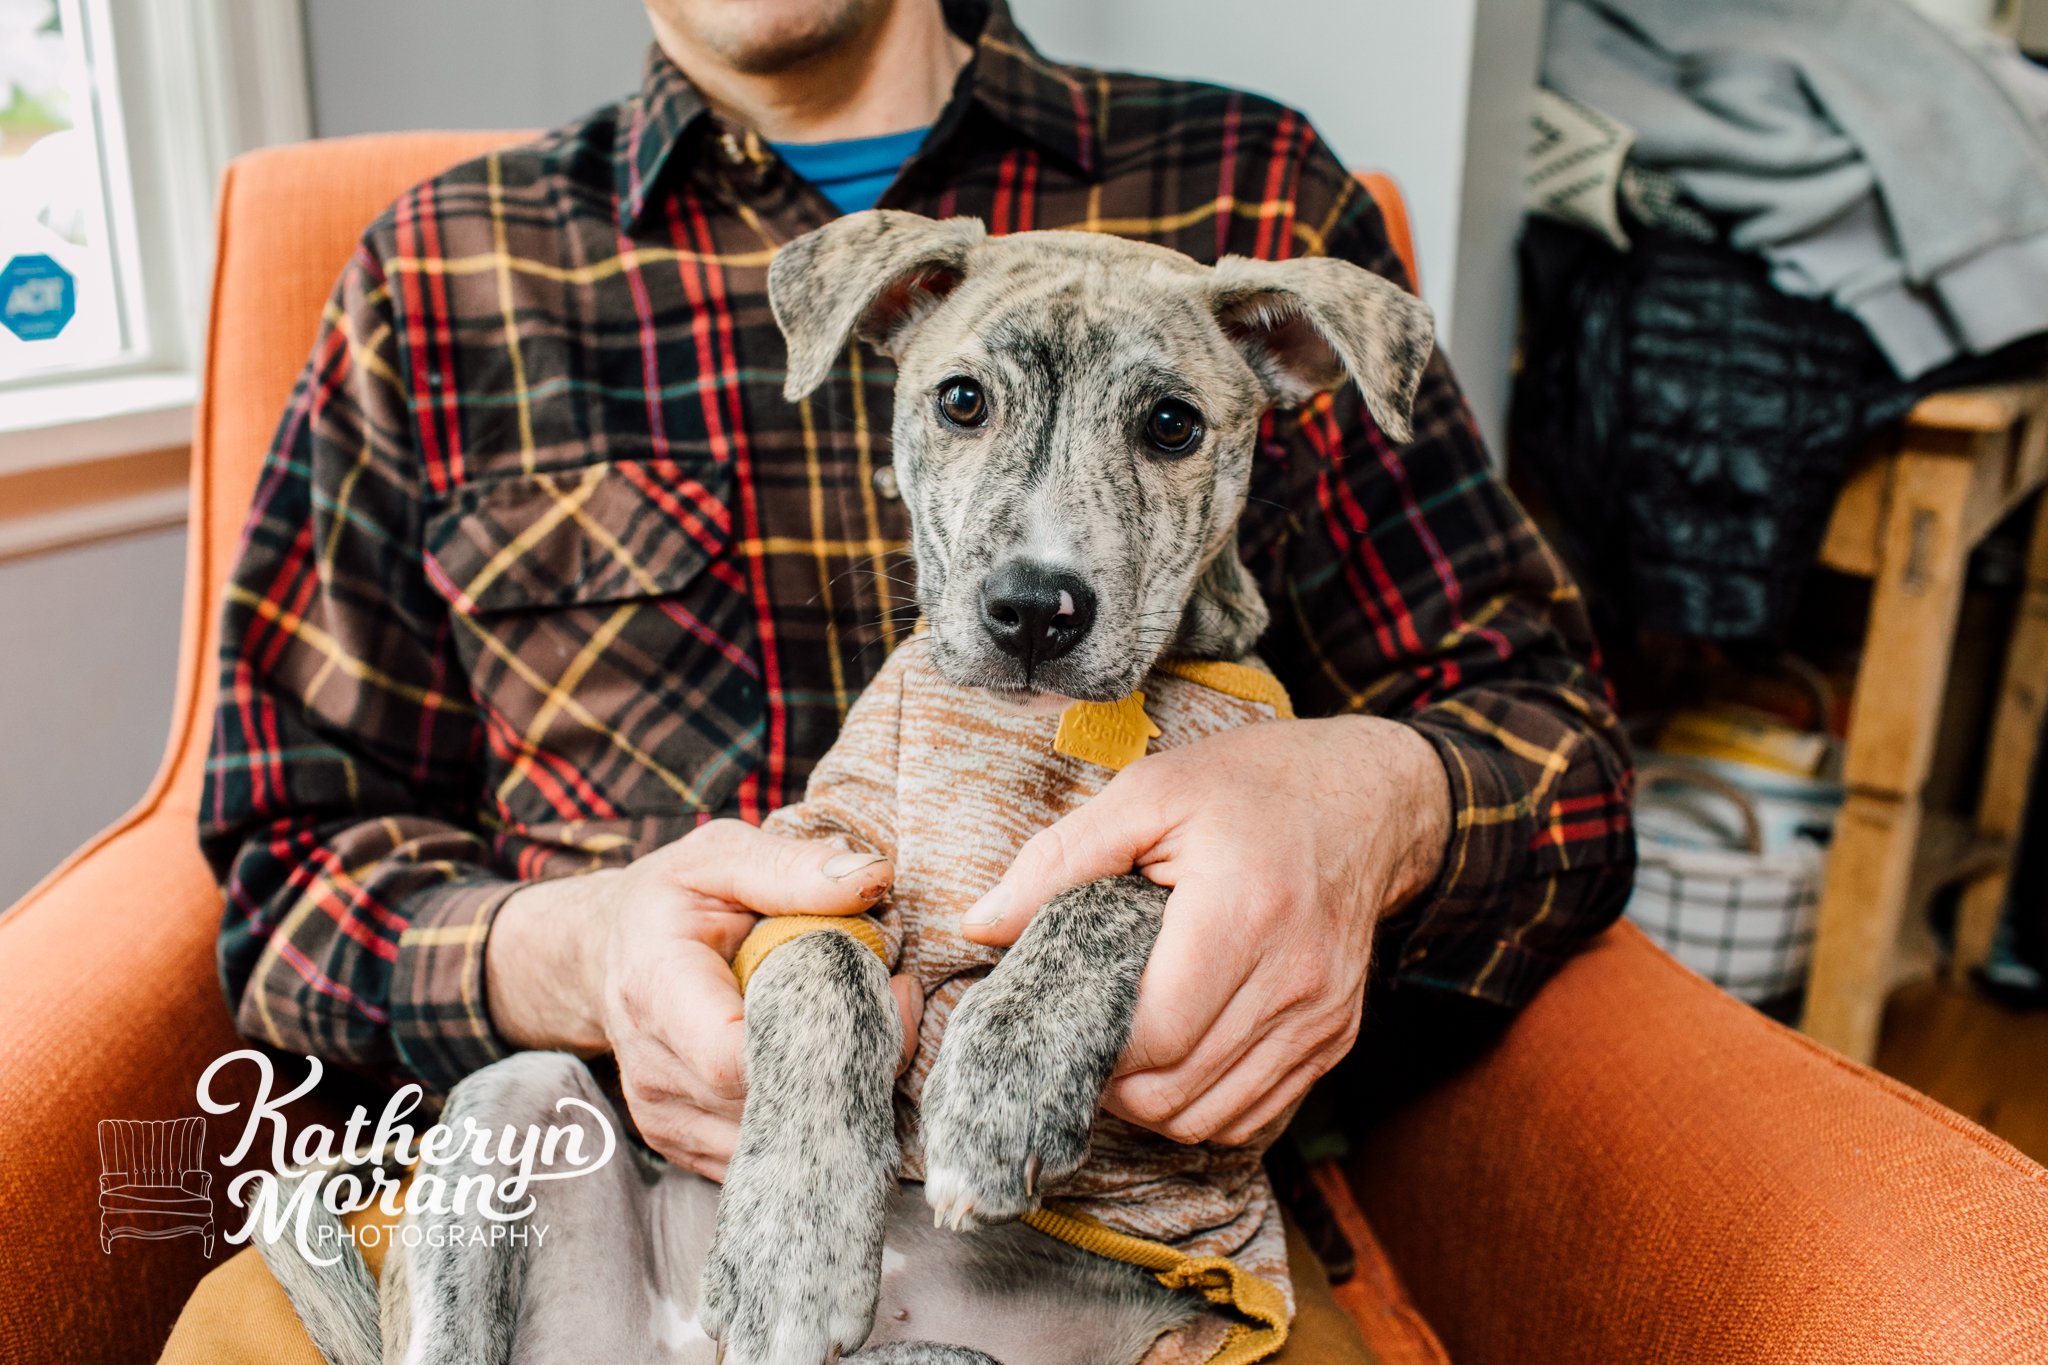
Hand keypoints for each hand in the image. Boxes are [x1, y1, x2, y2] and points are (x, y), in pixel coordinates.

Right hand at [486, 819, 922, 1179]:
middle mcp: (654, 1071)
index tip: (884, 985)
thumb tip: (873, 877)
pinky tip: (832, 1062)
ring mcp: (667, 1119)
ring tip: (867, 1023)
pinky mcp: (686, 1146)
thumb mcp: (722, 856)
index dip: (823, 1040)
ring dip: (846, 1093)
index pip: (734, 1058)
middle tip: (898, 998)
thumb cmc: (673, 899)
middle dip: (856, 1060)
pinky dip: (818, 1116)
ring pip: (782, 1141)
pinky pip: (771, 1153)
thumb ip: (791, 868)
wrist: (610, 953)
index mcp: (656, 990)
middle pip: (773, 1106)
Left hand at [960, 717, 1449, 1145]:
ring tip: (1122, 1050)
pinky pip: (1253, 1113)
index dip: (1090, 1047)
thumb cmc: (1252, 788)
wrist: (1369, 800)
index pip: (1153, 1037)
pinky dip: (1202, 1104)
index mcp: (1244, 912)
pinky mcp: (1336, 1038)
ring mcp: (1323, 1017)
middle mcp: (1295, 978)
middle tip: (1079, 1038)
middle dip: (1110, 1083)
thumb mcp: (1148, 793)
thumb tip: (980, 926)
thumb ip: (1058, 859)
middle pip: (1175, 1092)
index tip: (1056, 1019)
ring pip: (1212, 1119)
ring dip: (1153, 1103)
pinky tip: (1175, 1056)